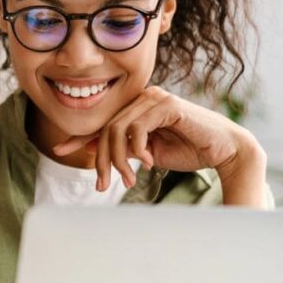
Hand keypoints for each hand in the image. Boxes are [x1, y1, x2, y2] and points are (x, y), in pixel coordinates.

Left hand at [51, 86, 263, 193]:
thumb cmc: (188, 151)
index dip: (80, 137)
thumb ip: (123, 149)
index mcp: (137, 108)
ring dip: (118, 159)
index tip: (59, 150)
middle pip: (106, 129)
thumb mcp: (147, 154)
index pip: (103, 123)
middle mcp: (143, 98)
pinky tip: (147, 162)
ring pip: (117, 130)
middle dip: (102, 160)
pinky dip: (137, 148)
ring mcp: (155, 98)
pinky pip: (137, 128)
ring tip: (128, 178)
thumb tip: (92, 150)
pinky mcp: (167, 104)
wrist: (223, 151)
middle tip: (103, 184)